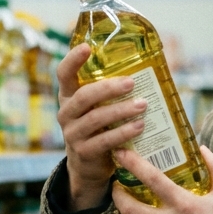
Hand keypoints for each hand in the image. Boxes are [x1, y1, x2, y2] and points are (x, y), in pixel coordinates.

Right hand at [57, 44, 147, 210]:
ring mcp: (72, 134)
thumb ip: (112, 92)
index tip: (87, 47)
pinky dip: (123, 133)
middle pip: (84, 96)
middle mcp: (66, 113)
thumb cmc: (99, 127)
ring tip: (142, 105)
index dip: (73, 60)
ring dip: (121, 110)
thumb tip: (148, 68)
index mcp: (68, 96)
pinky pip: (104, 140)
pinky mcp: (83, 152)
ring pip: (96, 118)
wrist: (89, 166)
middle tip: (131, 83)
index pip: (64, 74)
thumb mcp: (99, 107)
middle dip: (108, 88)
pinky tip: (139, 127)